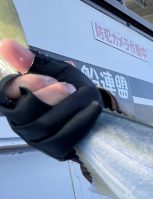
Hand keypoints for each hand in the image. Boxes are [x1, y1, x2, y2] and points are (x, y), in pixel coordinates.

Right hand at [0, 39, 102, 159]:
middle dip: (47, 97)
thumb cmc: (73, 90)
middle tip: (69, 86)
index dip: (25, 85)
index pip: (5, 92)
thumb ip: (34, 61)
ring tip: (83, 95)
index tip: (48, 78)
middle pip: (23, 113)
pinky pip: (63, 140)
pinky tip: (93, 110)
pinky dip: (80, 123)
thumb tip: (7, 46)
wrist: (96, 111)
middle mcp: (19, 121)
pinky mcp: (54, 150)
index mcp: (14, 99)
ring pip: (43, 126)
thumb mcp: (57, 70)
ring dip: (66, 108)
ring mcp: (36, 138)